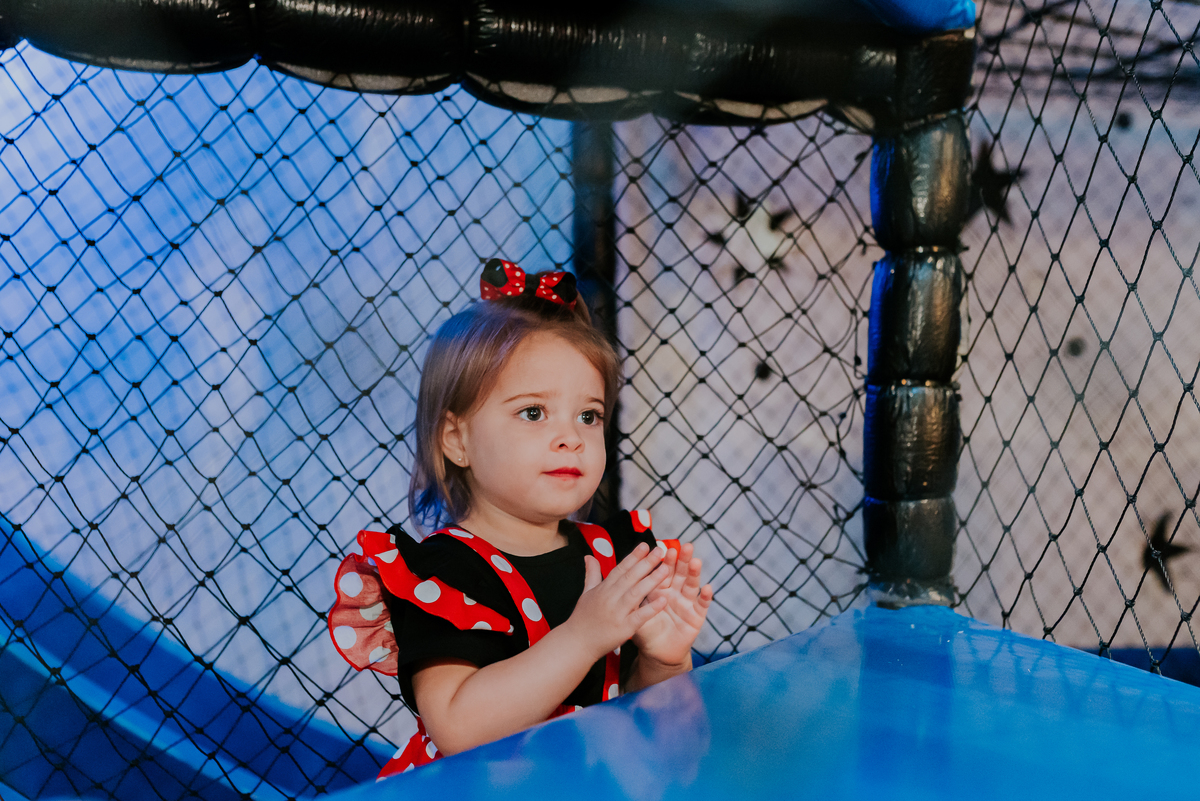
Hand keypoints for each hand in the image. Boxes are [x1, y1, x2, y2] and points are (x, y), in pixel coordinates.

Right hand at [564, 542, 670, 661]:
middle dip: (646, 563)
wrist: (576, 643)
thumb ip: (591, 573)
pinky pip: (639, 617)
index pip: (620, 569)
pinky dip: (651, 608)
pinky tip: (663, 600)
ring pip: (636, 593)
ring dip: (651, 580)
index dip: (634, 556)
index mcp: (603, 589)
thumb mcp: (586, 592)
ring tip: (665, 569)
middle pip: (630, 577)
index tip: (645, 545)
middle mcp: (610, 598)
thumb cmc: (582, 619)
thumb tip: (589, 556)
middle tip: (660, 551)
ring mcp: (617, 613)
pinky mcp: (623, 628)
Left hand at [632, 542, 712, 669]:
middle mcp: (675, 592)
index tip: (663, 547)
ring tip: (695, 562)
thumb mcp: (635, 611)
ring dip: (694, 573)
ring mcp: (687, 603)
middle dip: (682, 560)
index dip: (665, 560)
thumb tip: (618, 579)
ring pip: (691, 585)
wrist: (657, 652)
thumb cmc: (646, 631)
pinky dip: (706, 597)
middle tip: (685, 547)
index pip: (663, 570)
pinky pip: (702, 605)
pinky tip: (707, 588)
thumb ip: (631, 595)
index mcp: (660, 588)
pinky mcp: (696, 616)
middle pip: (680, 573)